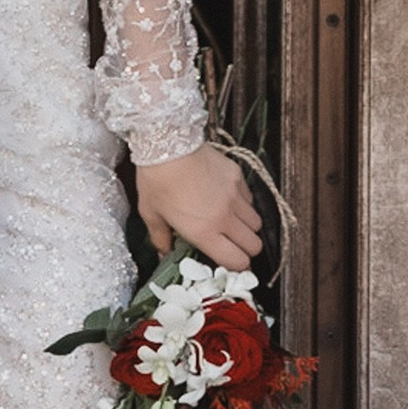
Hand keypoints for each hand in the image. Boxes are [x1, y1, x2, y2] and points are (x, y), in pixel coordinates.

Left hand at [133, 145, 264, 272]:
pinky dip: (244, 205)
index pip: (237, 261)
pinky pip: (251, 200)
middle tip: (231, 245)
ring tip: (230, 223)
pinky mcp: (238, 177)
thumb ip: (160, 239)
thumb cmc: (156, 178)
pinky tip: (227, 200)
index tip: (228, 262)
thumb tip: (164, 254)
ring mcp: (234, 197)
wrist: (167, 142)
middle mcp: (224, 217)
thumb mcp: (151, 214)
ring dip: (246, 228)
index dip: (236, 266)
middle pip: (254, 246)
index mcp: (203, 232)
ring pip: (256, 223)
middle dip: (245, 250)